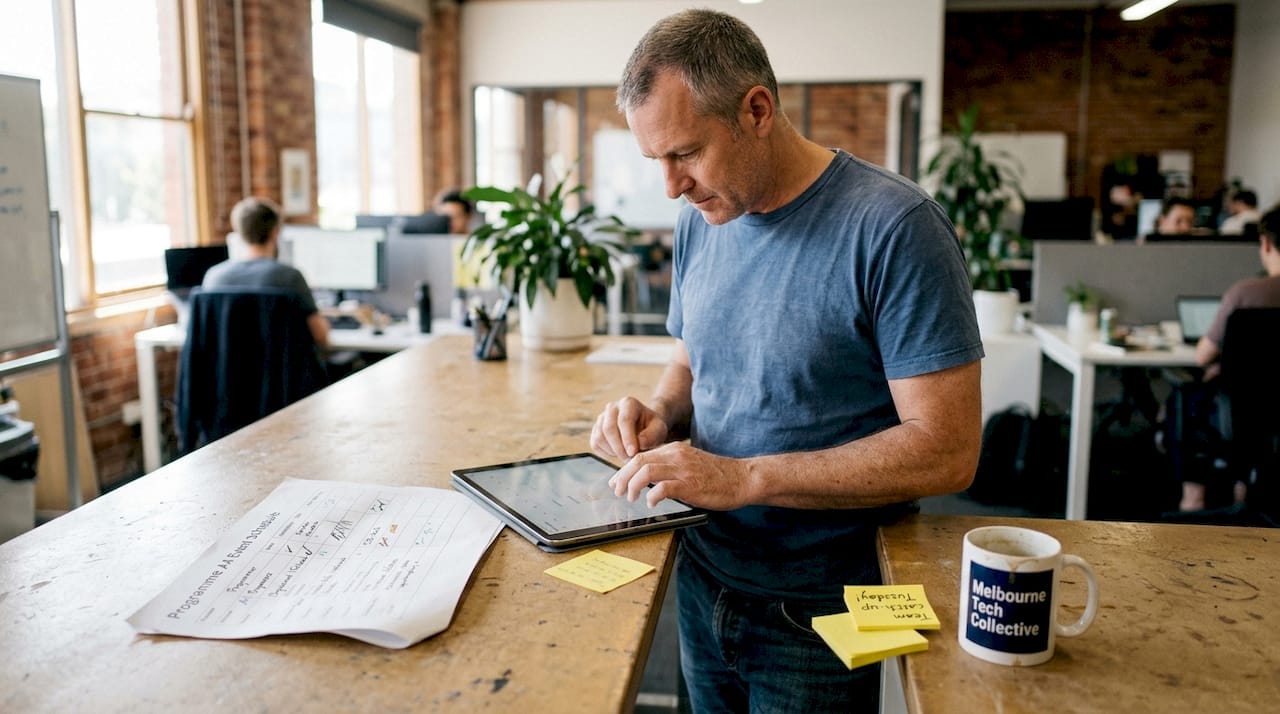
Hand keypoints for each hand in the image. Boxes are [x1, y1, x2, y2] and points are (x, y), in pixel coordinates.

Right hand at [591, 396, 670, 458]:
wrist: (643, 429)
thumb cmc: (652, 428)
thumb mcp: (659, 430)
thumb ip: (651, 436)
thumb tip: (639, 443)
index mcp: (628, 403)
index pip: (624, 420)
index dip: (628, 438)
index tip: (633, 453)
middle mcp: (612, 407)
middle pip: (609, 428)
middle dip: (619, 447)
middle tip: (630, 458)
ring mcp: (601, 418)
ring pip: (600, 437)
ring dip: (613, 451)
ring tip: (627, 456)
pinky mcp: (596, 429)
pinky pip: (595, 443)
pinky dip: (606, 452)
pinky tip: (619, 453)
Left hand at [608, 442, 750, 510]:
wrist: (743, 478)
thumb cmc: (717, 475)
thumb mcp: (690, 463)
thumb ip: (671, 466)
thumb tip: (648, 478)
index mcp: (675, 449)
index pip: (641, 455)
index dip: (624, 469)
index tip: (617, 481)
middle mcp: (676, 456)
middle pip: (638, 461)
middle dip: (623, 476)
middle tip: (617, 490)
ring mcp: (683, 470)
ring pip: (646, 472)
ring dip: (633, 486)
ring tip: (631, 498)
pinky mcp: (690, 485)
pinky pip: (663, 488)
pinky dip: (652, 496)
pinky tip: (651, 504)